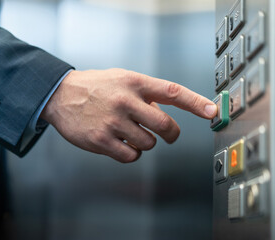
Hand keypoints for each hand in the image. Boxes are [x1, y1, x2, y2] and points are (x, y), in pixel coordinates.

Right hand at [40, 69, 216, 162]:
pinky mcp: (102, 141)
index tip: (213, 111)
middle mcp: (126, 101)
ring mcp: (113, 122)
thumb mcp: (122, 79)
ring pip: (148, 144)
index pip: (173, 92)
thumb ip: (146, 94)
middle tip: (168, 135)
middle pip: (165, 126)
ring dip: (144, 142)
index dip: (196, 103)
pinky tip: (120, 142)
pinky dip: (131, 152)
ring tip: (129, 132)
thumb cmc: (96, 87)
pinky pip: (131, 156)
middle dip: (171, 134)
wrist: (61, 95)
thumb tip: (165, 115)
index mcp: (134, 83)